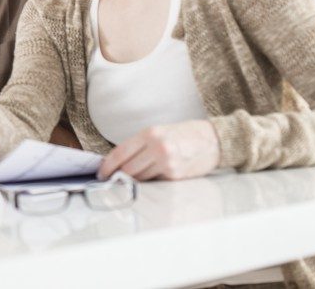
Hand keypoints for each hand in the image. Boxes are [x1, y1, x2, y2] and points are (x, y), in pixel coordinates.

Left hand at [97, 120, 220, 180]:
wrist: (213, 140)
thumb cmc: (183, 135)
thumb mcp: (158, 132)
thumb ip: (139, 145)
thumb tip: (117, 163)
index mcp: (150, 133)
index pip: (121, 152)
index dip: (107, 165)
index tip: (101, 173)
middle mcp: (158, 147)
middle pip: (128, 168)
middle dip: (118, 176)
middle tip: (111, 180)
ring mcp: (168, 163)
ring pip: (140, 178)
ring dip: (134, 180)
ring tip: (131, 179)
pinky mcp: (176, 176)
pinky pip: (155, 182)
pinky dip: (150, 181)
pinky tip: (152, 177)